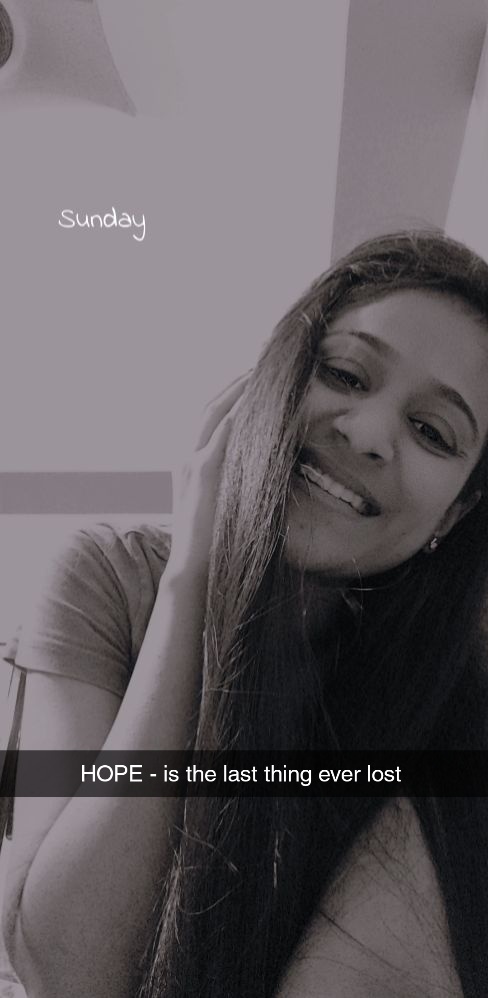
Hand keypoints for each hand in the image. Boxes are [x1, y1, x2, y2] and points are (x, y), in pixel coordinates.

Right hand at [166, 373, 249, 581]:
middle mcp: (186, 458)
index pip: (208, 419)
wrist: (192, 571)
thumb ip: (235, 485)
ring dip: (238, 388)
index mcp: (189, 465)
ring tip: (262, 369)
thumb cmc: (214, 546)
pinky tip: (256, 397)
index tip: (251, 378)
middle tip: (260, 362)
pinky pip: (223, 432)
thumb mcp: (223, 507)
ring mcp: (192, 463)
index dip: (229, 396)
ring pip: (215, 412)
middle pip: (210, 406)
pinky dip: (239, 411)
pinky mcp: (204, 472)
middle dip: (235, 382)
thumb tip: (267, 472)